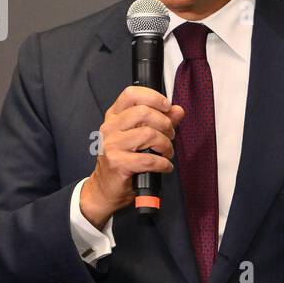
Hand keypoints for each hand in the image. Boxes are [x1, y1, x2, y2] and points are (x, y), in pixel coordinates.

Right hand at [80, 86, 184, 226]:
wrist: (105, 188)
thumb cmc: (123, 161)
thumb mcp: (141, 137)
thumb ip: (161, 121)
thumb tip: (178, 110)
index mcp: (114, 116)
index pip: (132, 94)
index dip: (154, 97)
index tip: (167, 107)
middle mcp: (110, 127)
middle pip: (144, 112)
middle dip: (165, 124)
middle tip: (170, 136)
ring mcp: (111, 145)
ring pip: (148, 134)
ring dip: (166, 145)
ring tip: (166, 153)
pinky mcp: (117, 163)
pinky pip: (149, 159)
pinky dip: (163, 164)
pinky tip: (164, 166)